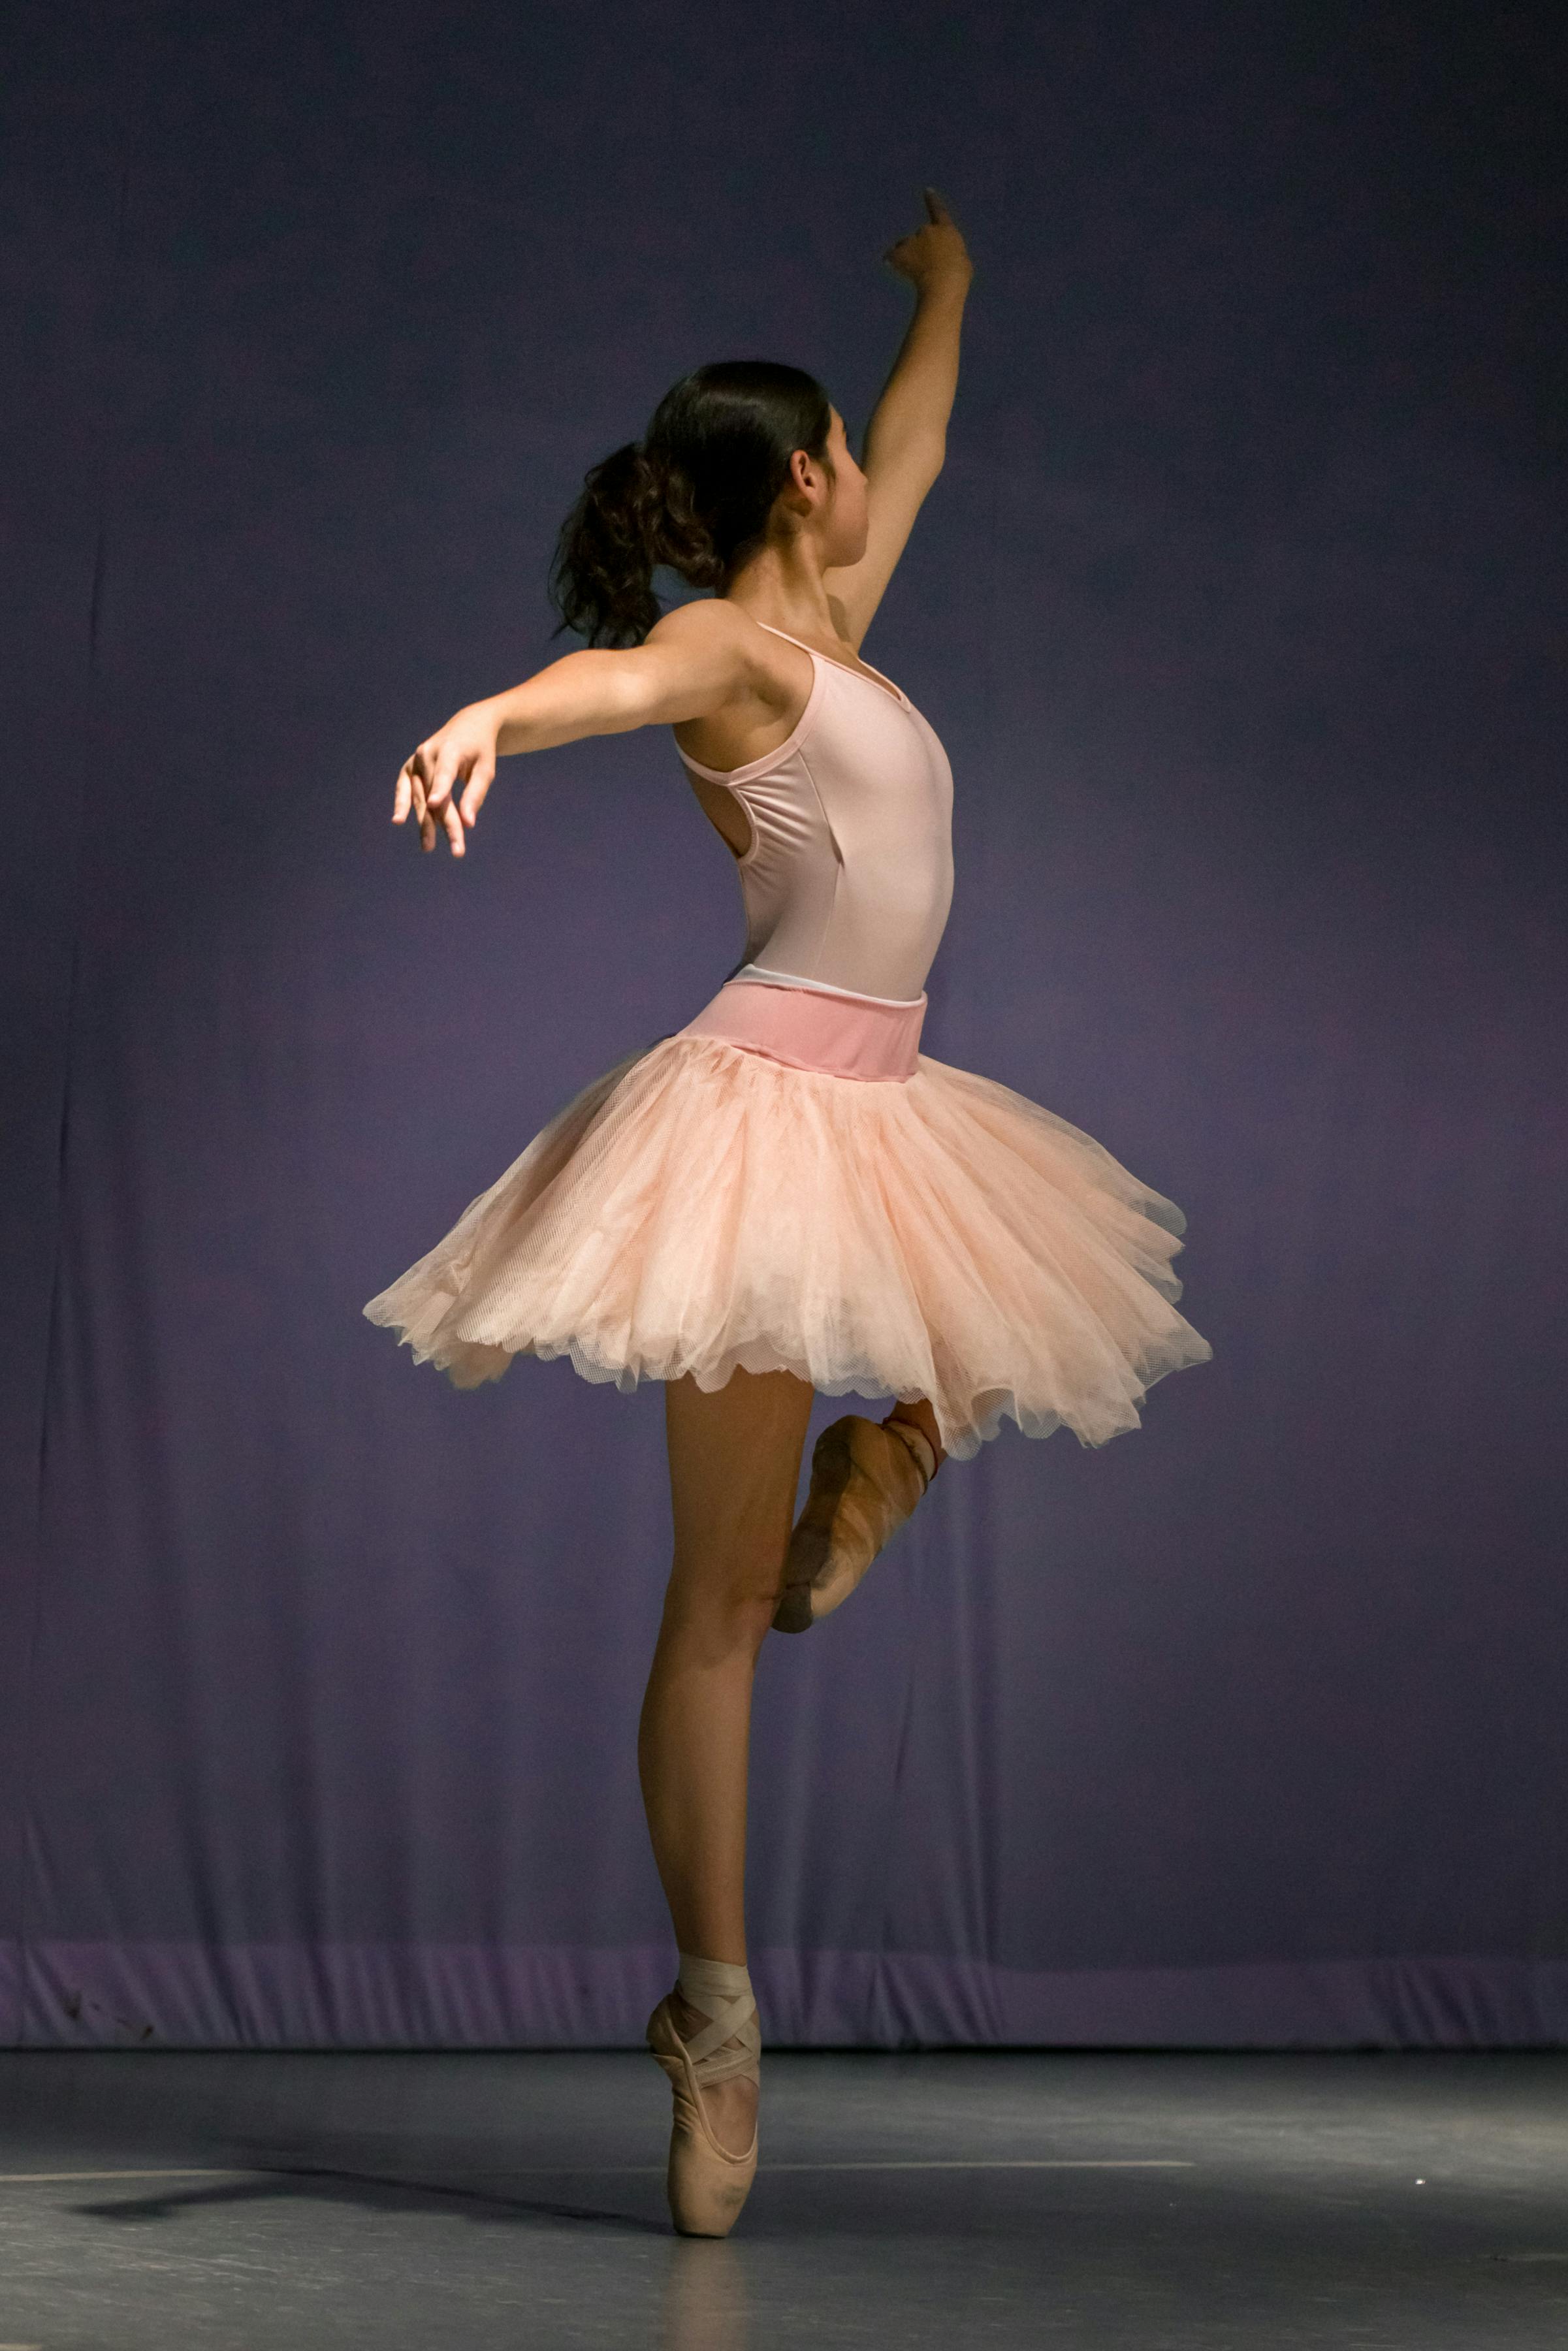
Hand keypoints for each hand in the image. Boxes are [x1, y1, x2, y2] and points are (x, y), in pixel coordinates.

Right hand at [392, 702, 499, 856]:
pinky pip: (404, 788)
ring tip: (428, 847)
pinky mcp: (409, 767)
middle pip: (435, 794)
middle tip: (458, 851)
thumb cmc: (480, 751)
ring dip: (425, 823)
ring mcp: (415, 760)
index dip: (440, 789)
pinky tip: (399, 820)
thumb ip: (475, 794)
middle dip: (446, 824)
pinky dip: (402, 804)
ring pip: (420, 797)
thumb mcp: (485, 769)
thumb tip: (468, 824)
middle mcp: (427, 753)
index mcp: (450, 749)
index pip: (445, 773)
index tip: (435, 804)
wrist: (467, 727)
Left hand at [883, 187, 971, 294]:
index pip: (938, 211)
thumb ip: (950, 254)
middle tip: (926, 265)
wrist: (944, 281)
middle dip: (921, 247)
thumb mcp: (962, 261)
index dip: (932, 200)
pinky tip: (890, 265)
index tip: (927, 190)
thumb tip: (944, 259)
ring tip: (914, 271)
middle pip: (920, 235)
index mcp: (946, 229)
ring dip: (908, 254)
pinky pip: (892, 255)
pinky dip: (891, 259)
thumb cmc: (958, 275)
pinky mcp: (900, 253)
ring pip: (906, 245)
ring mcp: (912, 240)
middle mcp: (927, 230)